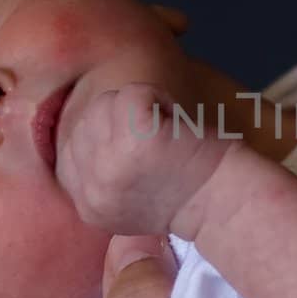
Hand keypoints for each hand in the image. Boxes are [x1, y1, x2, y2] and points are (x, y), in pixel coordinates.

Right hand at [54, 81, 236, 234]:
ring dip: (140, 109)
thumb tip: (75, 138)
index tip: (141, 157)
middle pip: (86, 120)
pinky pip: (132, 93)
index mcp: (88, 204)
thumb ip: (96, 175)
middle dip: (121, 122)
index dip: (108, 139)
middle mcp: (93, 188)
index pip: (71, 146)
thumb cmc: (184, 192)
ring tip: (165, 135)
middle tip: (157, 146)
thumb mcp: (124, 199)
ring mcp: (111, 164)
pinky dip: (159, 97)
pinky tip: (174, 125)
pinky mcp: (136, 139)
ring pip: (104, 104)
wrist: (226, 202)